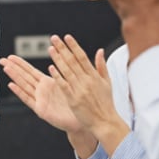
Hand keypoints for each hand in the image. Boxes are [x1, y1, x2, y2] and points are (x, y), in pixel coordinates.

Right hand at [0, 55, 82, 132]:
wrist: (79, 121)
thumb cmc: (76, 104)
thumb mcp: (69, 84)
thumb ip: (63, 72)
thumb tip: (62, 56)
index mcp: (47, 83)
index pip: (31, 71)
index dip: (21, 63)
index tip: (11, 56)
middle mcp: (41, 90)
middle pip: (24, 77)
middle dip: (13, 68)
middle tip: (2, 59)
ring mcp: (39, 100)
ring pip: (24, 85)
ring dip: (15, 76)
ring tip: (6, 68)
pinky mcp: (41, 110)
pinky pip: (29, 99)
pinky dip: (20, 92)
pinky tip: (11, 85)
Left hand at [47, 35, 129, 153]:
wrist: (105, 121)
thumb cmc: (106, 103)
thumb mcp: (107, 83)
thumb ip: (102, 66)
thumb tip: (100, 50)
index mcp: (94, 76)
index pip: (82, 57)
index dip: (74, 46)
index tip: (67, 37)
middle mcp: (87, 81)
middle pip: (72, 61)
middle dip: (63, 48)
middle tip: (54, 38)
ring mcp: (79, 90)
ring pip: (66, 71)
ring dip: (58, 59)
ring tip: (50, 48)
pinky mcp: (73, 99)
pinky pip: (64, 86)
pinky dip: (58, 76)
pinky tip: (51, 68)